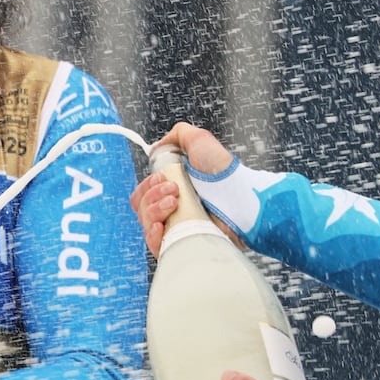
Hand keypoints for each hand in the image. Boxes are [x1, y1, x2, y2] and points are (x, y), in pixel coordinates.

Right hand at [129, 122, 238, 258]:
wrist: (239, 198)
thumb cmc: (223, 172)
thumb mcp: (199, 140)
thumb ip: (177, 135)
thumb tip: (157, 147)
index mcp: (171, 189)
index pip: (142, 193)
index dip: (147, 185)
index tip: (163, 177)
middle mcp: (171, 210)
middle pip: (140, 207)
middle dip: (152, 194)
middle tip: (175, 189)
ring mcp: (175, 228)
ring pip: (145, 223)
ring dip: (154, 209)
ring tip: (176, 202)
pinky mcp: (180, 244)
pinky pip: (153, 245)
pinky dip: (153, 234)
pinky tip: (162, 225)